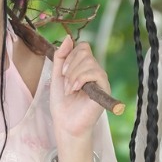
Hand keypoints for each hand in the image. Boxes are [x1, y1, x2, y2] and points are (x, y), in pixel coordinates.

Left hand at [49, 36, 114, 156]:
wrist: (66, 124)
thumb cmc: (62, 103)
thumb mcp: (57, 76)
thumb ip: (61, 57)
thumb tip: (69, 37)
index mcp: (85, 68)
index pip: (83, 47)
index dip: (70, 55)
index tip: (62, 71)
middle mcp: (96, 72)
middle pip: (85, 51)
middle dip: (70, 66)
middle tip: (66, 83)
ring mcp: (101, 80)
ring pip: (88, 61)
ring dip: (73, 75)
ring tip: (70, 90)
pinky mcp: (104, 89)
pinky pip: (95, 72)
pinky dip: (80, 79)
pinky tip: (75, 90)